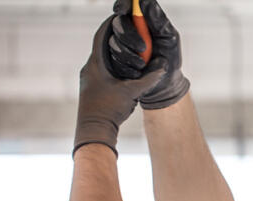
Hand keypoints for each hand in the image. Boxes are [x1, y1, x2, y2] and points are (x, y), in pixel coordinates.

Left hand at [73, 14, 167, 158]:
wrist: (94, 130)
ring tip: (129, 50)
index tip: (121, 17)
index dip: (111, 24)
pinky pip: (102, 70)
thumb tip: (163, 67)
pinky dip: (113, 66)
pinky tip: (124, 71)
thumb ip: (148, 79)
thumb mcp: (132, 92)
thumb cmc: (110, 110)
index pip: (102, 35)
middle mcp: (89, 68)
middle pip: (102, 46)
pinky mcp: (91, 88)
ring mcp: (89, 79)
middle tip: (129, 32)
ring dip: (114, 53)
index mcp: (96, 64)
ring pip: (102, 59)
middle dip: (116, 38)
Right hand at [111, 0, 189, 109]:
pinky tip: (137, 72)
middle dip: (128, 36)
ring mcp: (119, 45)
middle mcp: (128, 30)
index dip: (122, 5)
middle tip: (143, 47)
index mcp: (141, 20)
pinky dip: (127, 68)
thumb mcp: (169, 37)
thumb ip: (157, 19)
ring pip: (113, 44)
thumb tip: (144, 0)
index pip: (127, 6)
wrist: (165, 84)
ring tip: (144, 64)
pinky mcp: (114, 61)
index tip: (121, 10)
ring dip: (130, 56)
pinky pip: (113, 61)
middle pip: (117, 24)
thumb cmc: (170, 57)